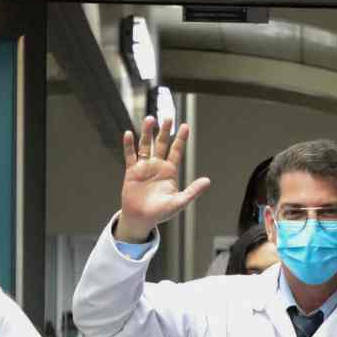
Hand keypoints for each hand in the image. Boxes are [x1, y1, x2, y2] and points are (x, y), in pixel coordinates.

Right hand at [115, 116, 211, 242]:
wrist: (141, 218)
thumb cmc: (161, 212)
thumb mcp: (179, 202)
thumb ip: (193, 191)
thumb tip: (208, 181)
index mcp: (170, 171)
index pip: (176, 151)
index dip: (181, 139)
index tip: (185, 126)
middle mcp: (157, 166)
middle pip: (162, 144)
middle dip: (165, 131)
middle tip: (168, 117)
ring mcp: (144, 167)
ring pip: (146, 146)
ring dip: (147, 133)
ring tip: (150, 119)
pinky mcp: (132, 171)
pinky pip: (130, 156)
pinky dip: (129, 145)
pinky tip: (129, 134)